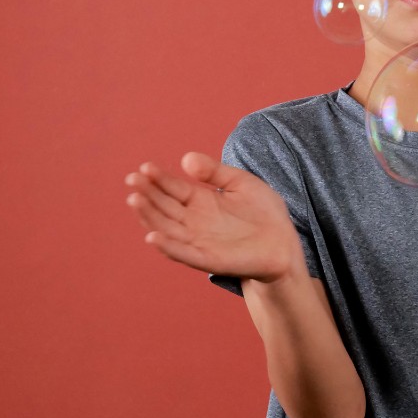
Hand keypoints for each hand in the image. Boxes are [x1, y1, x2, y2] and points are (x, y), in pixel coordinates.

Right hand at [125, 152, 300, 281]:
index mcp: (201, 200)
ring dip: (149, 216)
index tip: (144, 167)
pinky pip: (183, 253)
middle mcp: (194, 221)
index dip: (158, 178)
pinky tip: (153, 236)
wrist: (284, 244)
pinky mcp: (208, 259)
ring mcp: (198, 240)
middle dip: (147, 193)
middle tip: (133, 179)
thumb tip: (186, 159)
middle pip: (163, 206)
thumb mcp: (241, 182)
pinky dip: (168, 246)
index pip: (173, 188)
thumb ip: (215, 171)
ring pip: (166, 228)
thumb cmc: (264, 213)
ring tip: (135, 199)